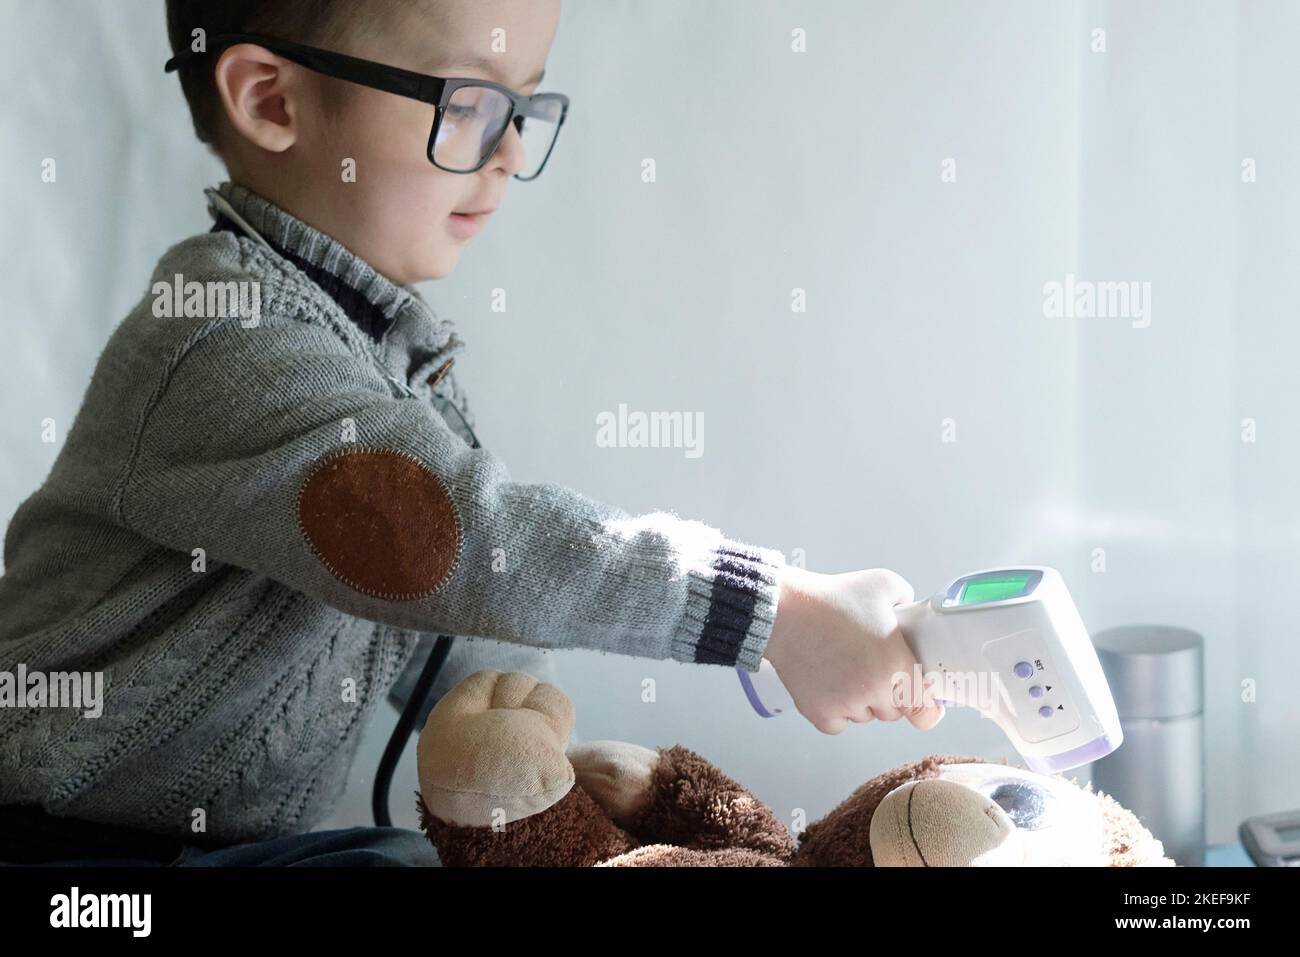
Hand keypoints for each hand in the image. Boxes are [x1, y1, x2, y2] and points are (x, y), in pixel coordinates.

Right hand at [762, 566, 944, 733]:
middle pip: (893, 711)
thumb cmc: (831, 597)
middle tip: (869, 664)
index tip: (924, 704)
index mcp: (897, 665)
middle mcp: (874, 691)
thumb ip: (909, 601)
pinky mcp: (819, 713)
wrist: (784, 610)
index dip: (926, 708)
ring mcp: (845, 705)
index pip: (924, 709)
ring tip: (843, 667)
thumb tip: (912, 618)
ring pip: (865, 716)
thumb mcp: (884, 583)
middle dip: (887, 692)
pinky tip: (828, 683)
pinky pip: (838, 724)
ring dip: (860, 701)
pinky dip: (835, 710)